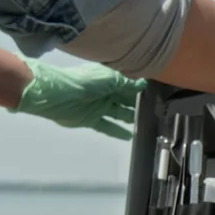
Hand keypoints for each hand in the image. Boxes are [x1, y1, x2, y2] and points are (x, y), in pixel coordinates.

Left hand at [10, 59, 146, 139]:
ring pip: (119, 113)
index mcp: (110, 78)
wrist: (57, 95)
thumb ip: (127, 83)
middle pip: (126, 100)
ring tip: (146, 124)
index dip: (141, 89)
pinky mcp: (92, 120)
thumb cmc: (85, 82)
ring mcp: (99, 106)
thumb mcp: (110, 78)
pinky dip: (118, 132)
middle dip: (138, 104)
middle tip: (156, 110)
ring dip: (130, 118)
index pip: (129, 84)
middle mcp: (106, 92)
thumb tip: (144, 83)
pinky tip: (130, 136)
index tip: (158, 94)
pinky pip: (108, 126)